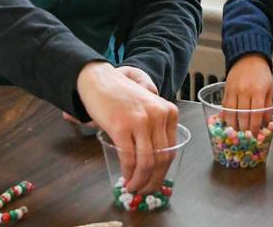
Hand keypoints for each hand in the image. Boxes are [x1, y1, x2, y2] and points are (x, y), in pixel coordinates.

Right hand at [76, 62, 177, 193]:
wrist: (100, 80)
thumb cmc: (122, 97)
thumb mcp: (147, 109)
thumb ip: (154, 129)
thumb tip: (155, 165)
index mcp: (169, 112)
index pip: (172, 150)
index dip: (164, 171)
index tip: (155, 182)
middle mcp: (159, 115)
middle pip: (162, 158)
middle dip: (154, 181)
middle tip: (145, 191)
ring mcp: (141, 120)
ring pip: (147, 162)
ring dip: (140, 181)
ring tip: (133, 188)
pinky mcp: (122, 126)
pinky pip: (129, 158)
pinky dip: (128, 173)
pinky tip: (125, 178)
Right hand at [222, 54, 272, 131]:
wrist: (248, 57)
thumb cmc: (261, 73)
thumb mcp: (270, 87)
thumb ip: (268, 105)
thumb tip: (267, 122)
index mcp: (257, 91)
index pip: (256, 115)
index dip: (255, 128)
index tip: (255, 136)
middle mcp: (244, 91)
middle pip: (242, 116)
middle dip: (244, 130)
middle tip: (245, 138)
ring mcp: (233, 90)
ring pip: (230, 113)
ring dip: (233, 125)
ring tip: (236, 133)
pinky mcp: (226, 89)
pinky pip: (224, 106)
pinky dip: (225, 116)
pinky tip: (228, 122)